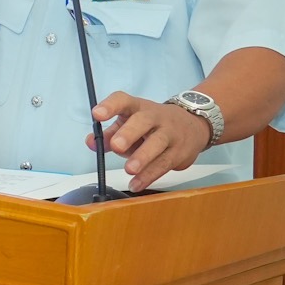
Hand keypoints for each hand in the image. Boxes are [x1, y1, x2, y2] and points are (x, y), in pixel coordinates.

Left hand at [86, 91, 210, 191]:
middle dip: (129, 133)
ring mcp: (169, 134)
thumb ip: (109, 134)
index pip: (123, 100)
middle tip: (116, 146)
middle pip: (143, 121)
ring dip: (142, 157)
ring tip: (129, 169)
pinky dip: (149, 176)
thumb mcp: (130, 124)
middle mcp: (155, 117)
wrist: (193, 126)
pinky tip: (136, 184)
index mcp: (138, 107)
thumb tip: (91, 142)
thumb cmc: (153, 125)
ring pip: (157, 143)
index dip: (110, 106)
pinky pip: (164, 164)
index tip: (97, 114)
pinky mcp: (179, 152)